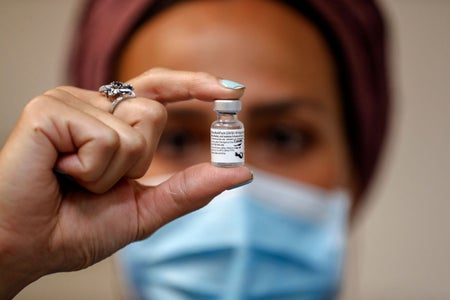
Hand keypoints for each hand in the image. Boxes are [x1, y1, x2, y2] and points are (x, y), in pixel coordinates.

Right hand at [0, 68, 251, 297]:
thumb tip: (241, 173)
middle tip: (96, 182)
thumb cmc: (76, 227)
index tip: (229, 90)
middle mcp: (92, 104)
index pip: (158, 91)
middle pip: (154, 112)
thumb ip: (190, 189)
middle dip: (137, 161)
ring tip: (73, 180)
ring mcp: (69, 102)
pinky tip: (60, 173)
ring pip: (133, 128)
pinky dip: (90, 170)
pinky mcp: (49, 110)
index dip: (193, 85)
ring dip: (111, 172)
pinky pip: (105, 138)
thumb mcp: (145, 209)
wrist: (29, 246)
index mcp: (112, 122)